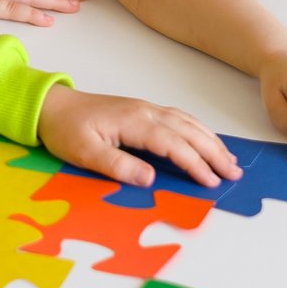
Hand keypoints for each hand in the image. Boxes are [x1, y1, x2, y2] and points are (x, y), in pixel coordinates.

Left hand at [35, 84, 240, 186]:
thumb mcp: (84, 152)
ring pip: (187, 123)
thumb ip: (117, 165)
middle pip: (188, 131)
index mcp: (134, 121)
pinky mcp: (142, 110)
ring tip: (229, 160)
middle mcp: (145, 111)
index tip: (211, 182)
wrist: (52, 105)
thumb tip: (149, 178)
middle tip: (234, 173)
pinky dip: (198, 130)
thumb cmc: (66, 129)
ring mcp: (145, 108)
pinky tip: (206, 140)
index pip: (173, 144)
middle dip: (213, 152)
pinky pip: (179, 118)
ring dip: (210, 140)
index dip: (195, 163)